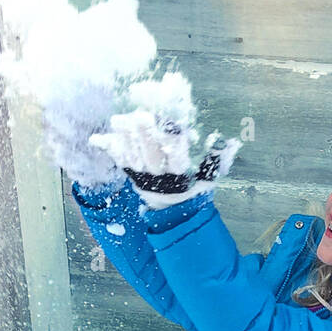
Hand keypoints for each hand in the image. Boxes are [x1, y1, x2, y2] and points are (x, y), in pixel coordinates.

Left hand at [88, 74, 240, 206]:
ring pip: (133, 158)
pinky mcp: (132, 177)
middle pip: (152, 156)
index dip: (176, 143)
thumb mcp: (208, 179)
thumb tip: (231, 143)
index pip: (179, 158)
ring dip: (125, 138)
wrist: (174, 214)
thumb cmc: (193, 190)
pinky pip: (121, 162)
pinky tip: (100, 138)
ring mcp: (144, 178)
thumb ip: (215, 160)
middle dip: (146, 135)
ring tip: (117, 121)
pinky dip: (111, 149)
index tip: (174, 126)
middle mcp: (161, 179)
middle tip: (138, 115)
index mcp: (182, 177)